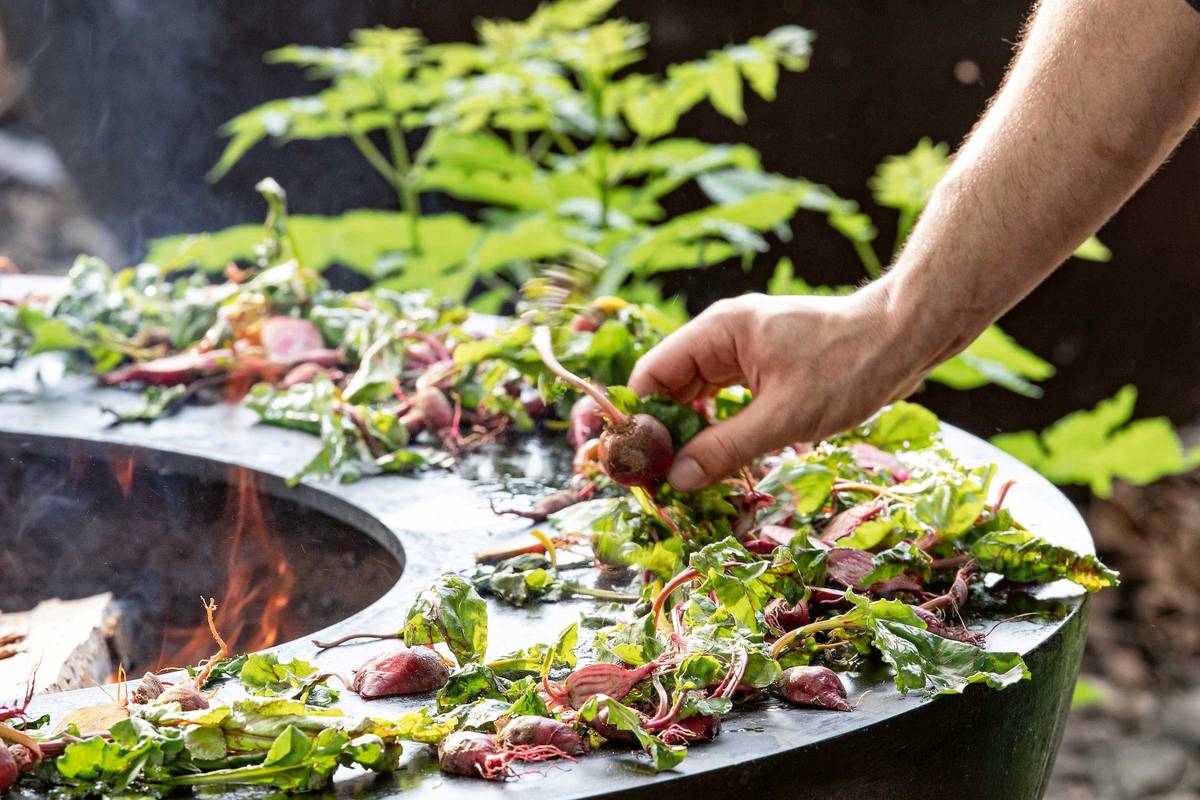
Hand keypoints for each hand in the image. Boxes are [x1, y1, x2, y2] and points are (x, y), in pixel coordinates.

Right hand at [628, 288, 928, 490]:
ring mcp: (741, 349)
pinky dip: (716, 427)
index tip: (635, 464)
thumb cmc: (847, 368)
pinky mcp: (761, 365)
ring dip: (689, 433)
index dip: (639, 420)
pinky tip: (718, 458)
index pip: (652, 374)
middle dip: (662, 433)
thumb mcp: (784, 417)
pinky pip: (722, 398)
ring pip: (695, 396)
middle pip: (669, 387)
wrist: (904, 337)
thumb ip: (725, 449)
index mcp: (717, 332)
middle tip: (658, 482)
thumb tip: (676, 479)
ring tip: (684, 478)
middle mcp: (720, 335)